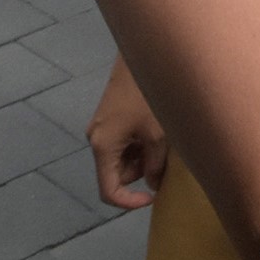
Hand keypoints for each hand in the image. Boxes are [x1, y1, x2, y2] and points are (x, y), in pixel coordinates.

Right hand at [88, 56, 167, 208]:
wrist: (141, 57)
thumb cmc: (146, 96)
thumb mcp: (156, 134)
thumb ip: (154, 165)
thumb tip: (153, 184)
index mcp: (102, 147)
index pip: (108, 191)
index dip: (129, 202)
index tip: (152, 197)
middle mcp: (96, 140)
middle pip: (116, 174)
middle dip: (139, 173)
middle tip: (162, 158)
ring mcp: (101, 129)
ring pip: (120, 160)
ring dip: (140, 158)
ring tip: (160, 139)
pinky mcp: (108, 119)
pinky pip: (122, 144)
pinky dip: (137, 145)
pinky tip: (153, 130)